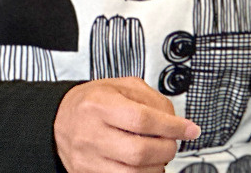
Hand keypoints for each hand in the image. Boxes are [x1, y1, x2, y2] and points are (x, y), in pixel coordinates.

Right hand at [54, 77, 199, 172]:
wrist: (60, 119)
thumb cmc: (93, 101)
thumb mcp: (123, 86)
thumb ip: (152, 99)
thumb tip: (176, 121)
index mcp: (100, 105)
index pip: (143, 120)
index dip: (172, 127)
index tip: (190, 129)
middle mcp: (91, 134)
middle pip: (139, 151)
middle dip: (166, 149)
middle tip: (173, 142)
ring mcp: (87, 159)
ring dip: (156, 166)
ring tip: (160, 154)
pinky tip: (147, 165)